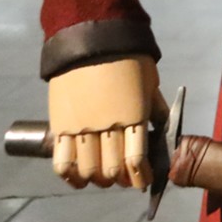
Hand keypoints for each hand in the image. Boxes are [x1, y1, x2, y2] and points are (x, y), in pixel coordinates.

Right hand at [46, 55, 163, 188]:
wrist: (92, 39)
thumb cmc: (128, 58)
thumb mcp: (150, 83)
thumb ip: (155, 110)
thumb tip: (162, 131)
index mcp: (134, 116)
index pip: (136, 160)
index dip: (140, 177)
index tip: (143, 182)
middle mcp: (107, 126)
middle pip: (111, 169)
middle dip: (119, 180)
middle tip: (123, 180)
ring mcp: (80, 127)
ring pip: (86, 170)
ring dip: (96, 181)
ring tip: (101, 179)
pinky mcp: (59, 125)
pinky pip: (61, 161)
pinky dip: (69, 176)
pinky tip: (77, 180)